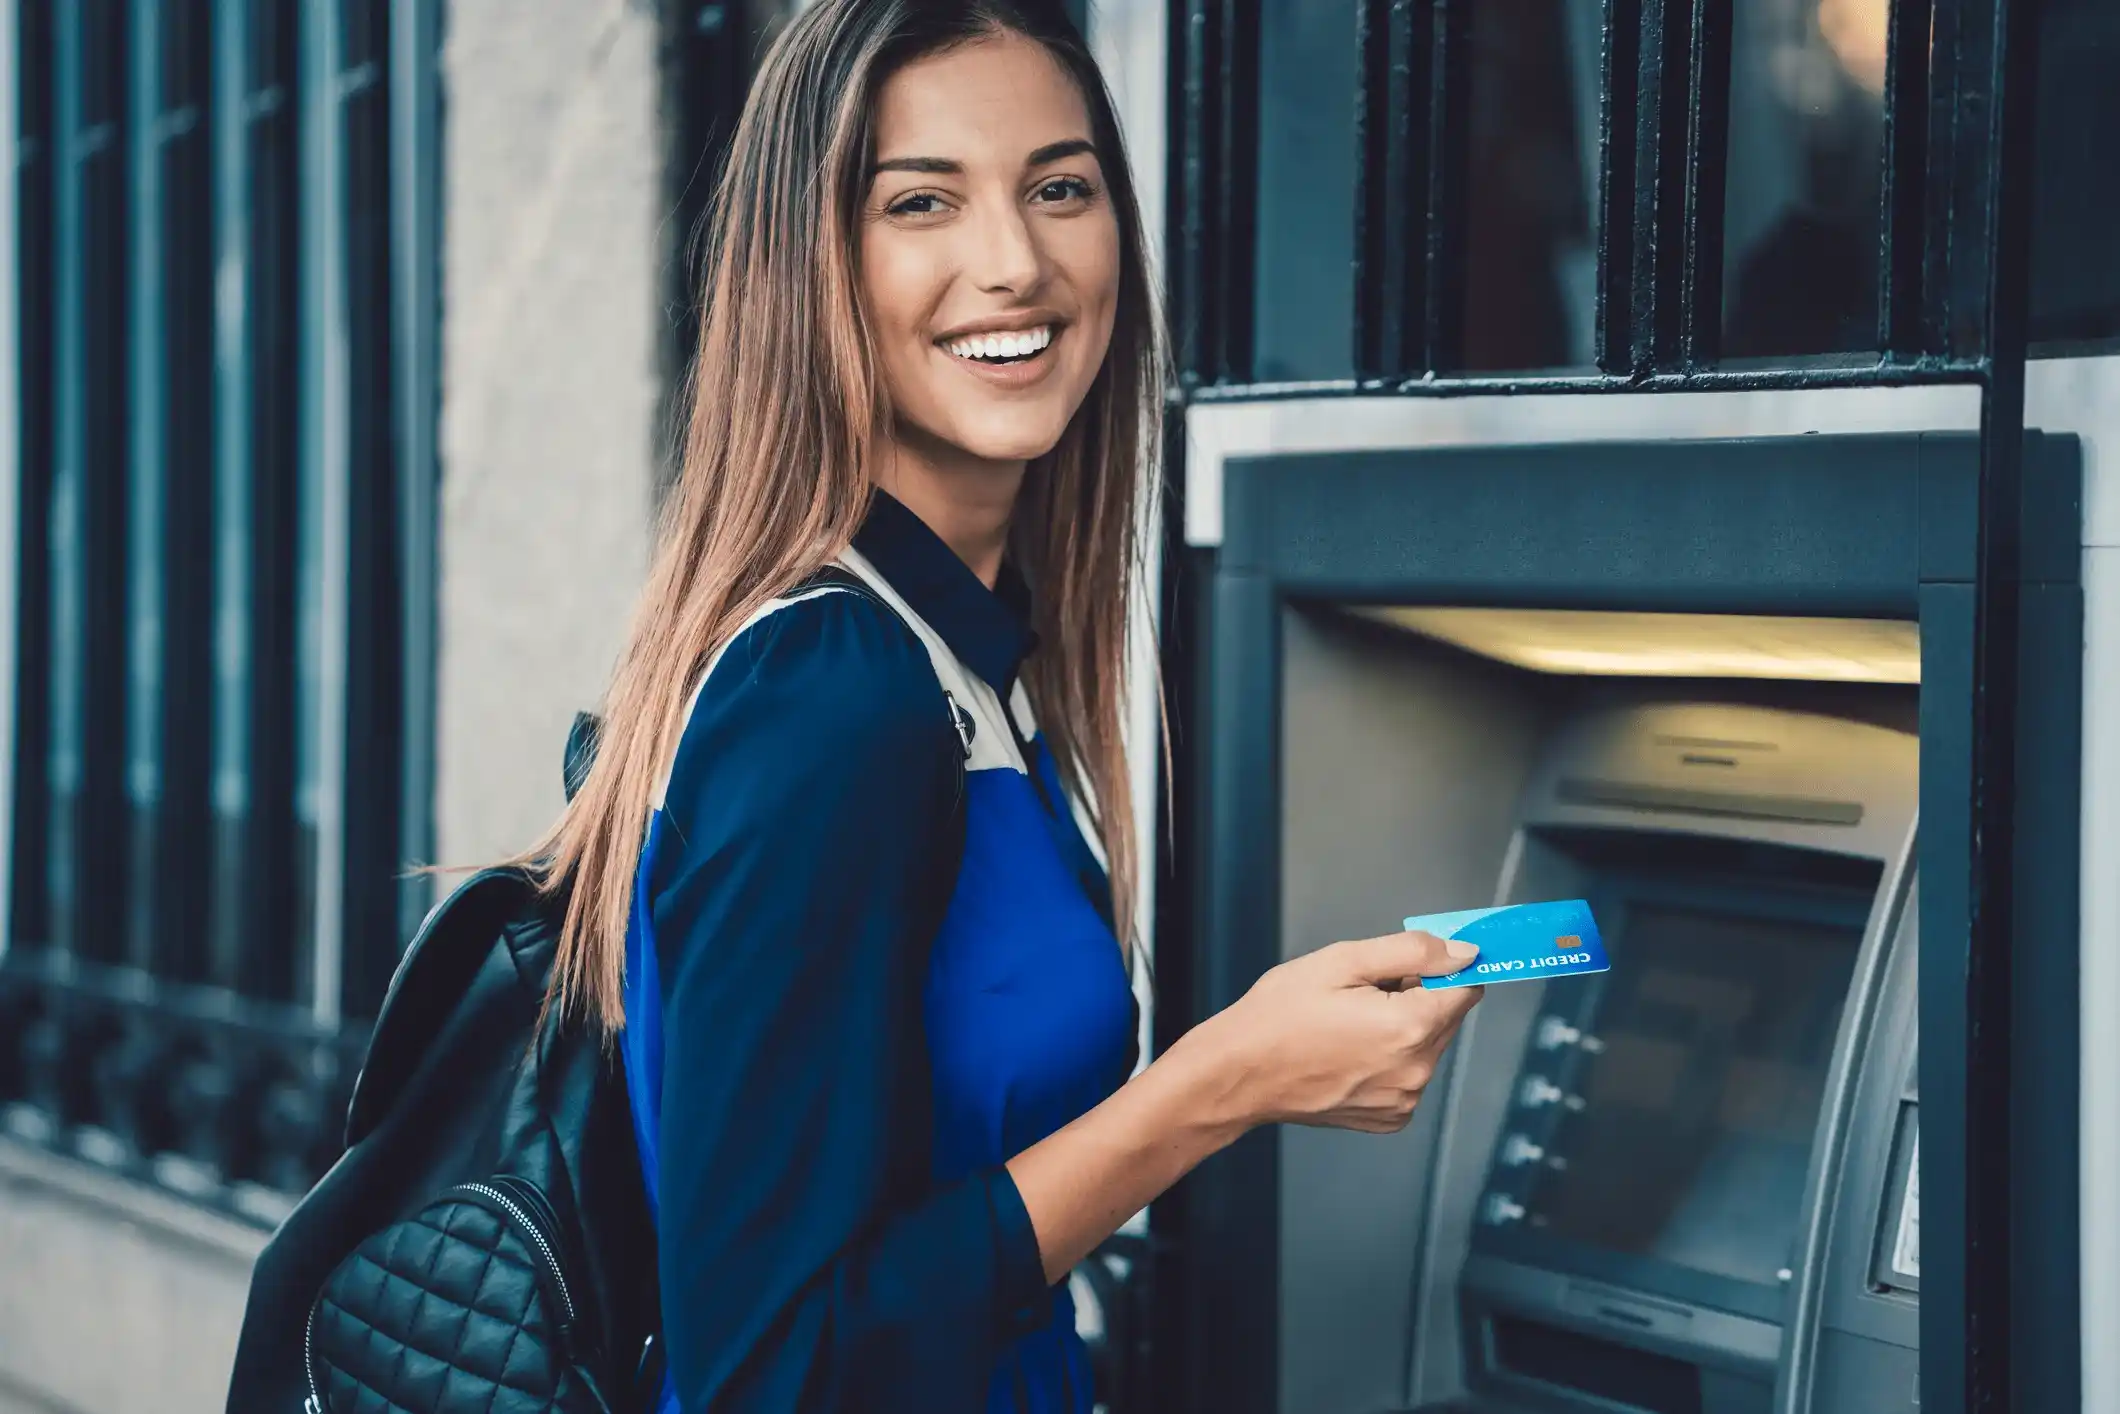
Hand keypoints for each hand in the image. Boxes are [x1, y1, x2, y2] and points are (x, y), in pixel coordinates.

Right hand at [1185, 931, 1485, 1134]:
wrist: (1239, 1074)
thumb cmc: (1278, 1016)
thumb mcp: (1341, 961)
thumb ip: (1411, 952)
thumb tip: (1463, 953)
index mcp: (1409, 1028)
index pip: (1466, 987)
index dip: (1443, 967)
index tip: (1417, 962)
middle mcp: (1416, 1071)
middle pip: (1447, 1016)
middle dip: (1418, 995)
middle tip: (1364, 990)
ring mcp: (1404, 1099)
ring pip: (1427, 1045)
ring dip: (1403, 1027)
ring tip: (1349, 1022)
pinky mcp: (1390, 1117)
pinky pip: (1409, 1074)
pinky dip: (1390, 1059)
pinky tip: (1350, 1050)